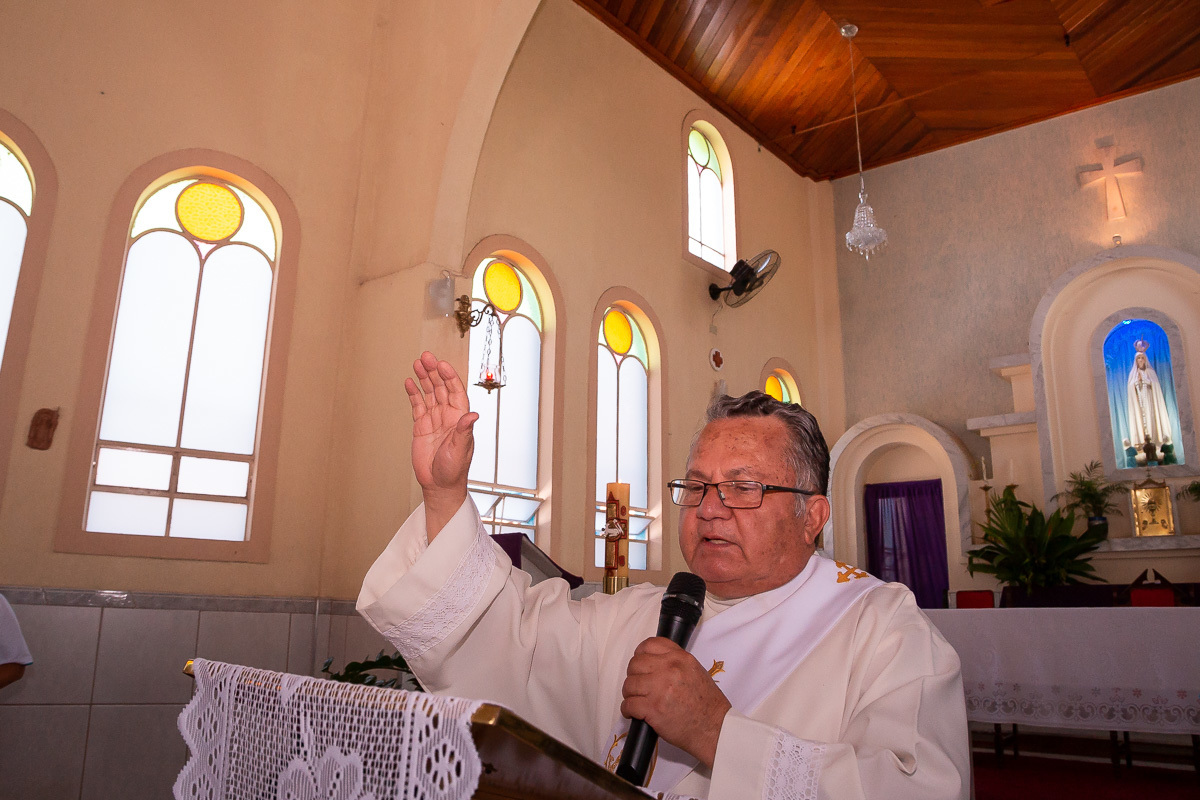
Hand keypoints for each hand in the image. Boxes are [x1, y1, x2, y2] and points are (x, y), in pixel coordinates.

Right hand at [405, 351, 477, 538]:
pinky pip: (418, 405)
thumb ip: (464, 431)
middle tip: (426, 357)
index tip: (441, 364)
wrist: (439, 484)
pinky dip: (414, 393)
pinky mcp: (421, 426)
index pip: (456, 391)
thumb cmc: (454, 469)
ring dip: (424, 378)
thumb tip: (473, 415)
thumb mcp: (461, 449)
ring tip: (417, 363)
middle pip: (441, 387)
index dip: (449, 376)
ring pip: (429, 393)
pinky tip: (410, 382)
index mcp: (460, 418)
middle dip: (434, 371)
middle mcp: (448, 415)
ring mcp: (434, 419)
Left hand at [620, 637, 731, 768]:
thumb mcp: (696, 671)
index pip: (649, 645)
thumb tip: (654, 662)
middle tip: (638, 686)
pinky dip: (627, 710)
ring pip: (629, 685)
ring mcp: (659, 689)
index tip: (640, 664)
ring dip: (629, 694)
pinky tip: (633, 713)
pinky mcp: (653, 709)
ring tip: (636, 700)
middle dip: (633, 675)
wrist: (714, 728)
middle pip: (635, 664)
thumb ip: (675, 662)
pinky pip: (628, 705)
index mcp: (680, 658)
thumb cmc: (707, 704)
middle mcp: (669, 669)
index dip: (640, 654)